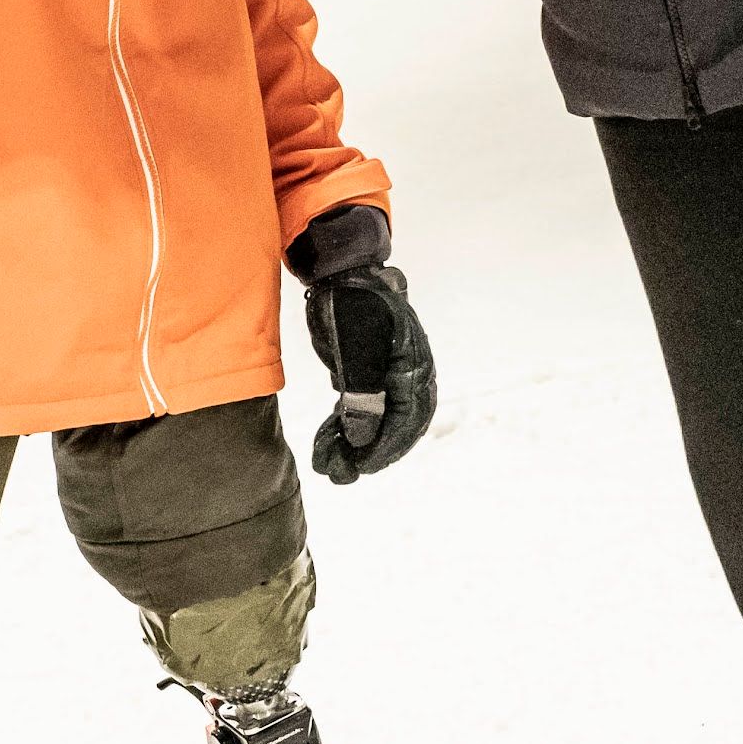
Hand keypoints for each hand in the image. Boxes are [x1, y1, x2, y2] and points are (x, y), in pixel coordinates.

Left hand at [287, 203, 435, 481]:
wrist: (339, 268)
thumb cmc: (351, 300)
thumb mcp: (355, 346)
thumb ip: (363, 393)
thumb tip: (364, 440)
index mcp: (413, 365)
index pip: (408, 419)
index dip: (385, 448)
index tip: (361, 469)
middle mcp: (407, 373)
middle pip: (397, 426)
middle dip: (370, 454)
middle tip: (341, 475)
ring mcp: (388, 373)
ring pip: (378, 420)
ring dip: (355, 446)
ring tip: (330, 467)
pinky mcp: (368, 372)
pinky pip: (364, 409)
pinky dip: (347, 428)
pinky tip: (331, 442)